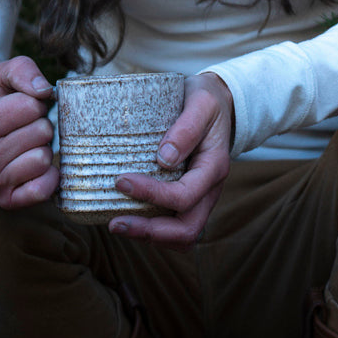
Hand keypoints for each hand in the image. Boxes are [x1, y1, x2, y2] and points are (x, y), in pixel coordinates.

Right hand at [0, 57, 56, 208]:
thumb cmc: (0, 105)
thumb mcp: (4, 78)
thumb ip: (23, 71)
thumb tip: (44, 91)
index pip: (29, 105)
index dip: (35, 103)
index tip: (24, 108)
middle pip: (41, 131)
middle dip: (42, 125)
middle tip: (29, 128)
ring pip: (43, 158)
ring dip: (45, 148)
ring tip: (30, 145)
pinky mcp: (8, 202)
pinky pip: (43, 189)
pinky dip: (49, 176)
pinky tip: (38, 166)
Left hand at [110, 72, 233, 250]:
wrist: (221, 104)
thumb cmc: (208, 101)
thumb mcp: (202, 103)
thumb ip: (187, 127)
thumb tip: (165, 158)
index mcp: (214, 167)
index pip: (184, 196)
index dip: (152, 194)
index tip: (120, 181)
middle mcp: (210, 189)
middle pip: (187, 229)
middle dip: (150, 231)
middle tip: (116, 223)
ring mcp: (201, 197)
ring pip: (183, 235)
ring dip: (151, 236)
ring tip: (118, 225)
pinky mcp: (189, 198)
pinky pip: (176, 226)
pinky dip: (154, 230)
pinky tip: (130, 217)